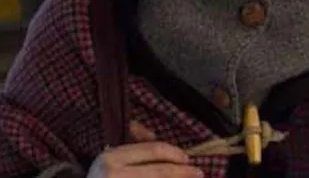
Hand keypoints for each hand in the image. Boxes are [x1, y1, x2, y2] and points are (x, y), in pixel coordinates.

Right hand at [86, 121, 202, 177]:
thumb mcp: (110, 157)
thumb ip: (132, 143)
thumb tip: (155, 134)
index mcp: (111, 157)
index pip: (153, 151)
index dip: (174, 153)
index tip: (187, 158)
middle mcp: (114, 174)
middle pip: (159, 171)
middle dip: (183, 172)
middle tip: (198, 173)